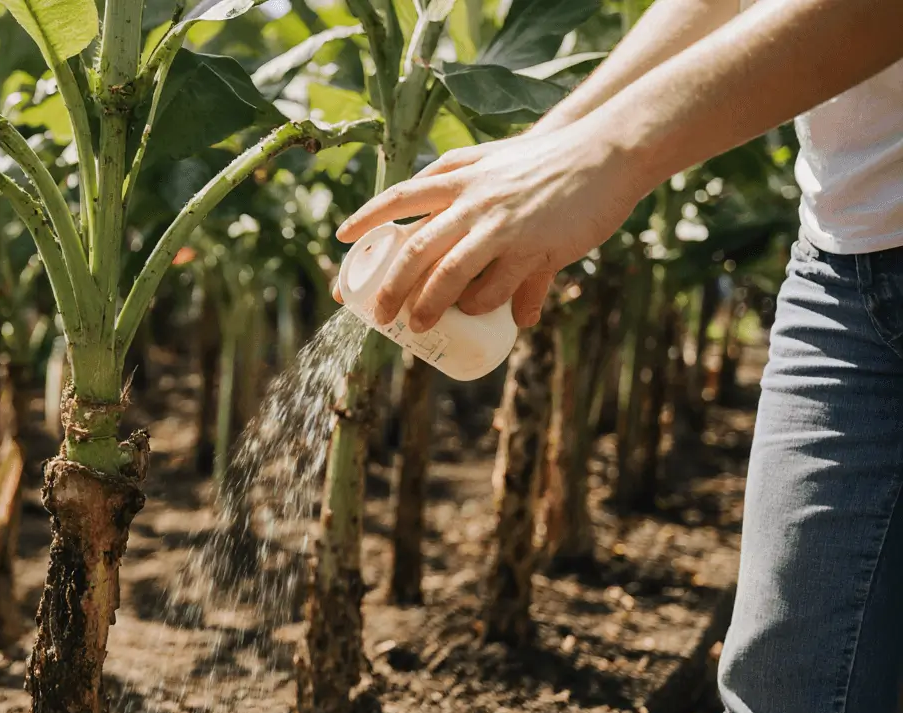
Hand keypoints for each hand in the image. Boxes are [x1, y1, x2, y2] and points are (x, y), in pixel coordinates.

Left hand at [335, 123, 645, 328]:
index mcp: (459, 176)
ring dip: (429, 307)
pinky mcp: (535, 247)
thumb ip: (465, 186)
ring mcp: (503, 225)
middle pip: (415, 250)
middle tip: (377, 315)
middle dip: (390, 288)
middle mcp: (473, 200)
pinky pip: (499, 288)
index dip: (366, 219)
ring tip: (417, 327)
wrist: (606, 151)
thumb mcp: (494, 162)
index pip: (398, 197)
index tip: (340, 239)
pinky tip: (483, 316)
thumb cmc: (547, 161)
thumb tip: (433, 201)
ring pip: (450, 275)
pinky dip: (487, 308)